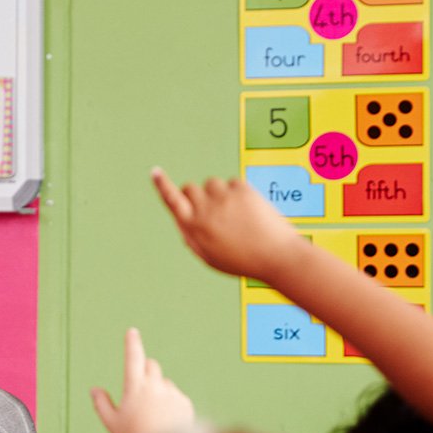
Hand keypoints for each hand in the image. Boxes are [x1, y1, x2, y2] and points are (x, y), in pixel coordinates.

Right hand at [90, 328, 194, 432]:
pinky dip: (170, 402)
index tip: (132, 331)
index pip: (133, 358)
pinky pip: (176, 395)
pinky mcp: (185, 403)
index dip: (131, 343)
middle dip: (145, 370)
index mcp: (135, 387)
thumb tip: (94, 390)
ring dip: (158, 388)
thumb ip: (101, 404)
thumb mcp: (112, 423)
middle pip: (151, 365)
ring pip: (164, 382)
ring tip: (153, 413)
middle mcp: (155, 386)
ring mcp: (172, 394)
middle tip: (140, 388)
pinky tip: (166, 419)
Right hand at [151, 167, 306, 281]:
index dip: (162, 185)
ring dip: (218, 193)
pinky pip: (233, 183)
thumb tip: (181, 221)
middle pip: (191, 188)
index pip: (172, 201)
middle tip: (214, 209)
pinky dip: (238, 193)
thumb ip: (192, 238)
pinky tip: (249, 211)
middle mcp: (204, 210)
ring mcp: (223, 198)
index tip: (155, 172)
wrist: (277, 257)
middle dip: (197, 195)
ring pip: (212, 183)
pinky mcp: (242, 190)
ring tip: (235, 214)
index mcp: (193, 228)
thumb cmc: (243, 260)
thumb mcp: (210, 257)